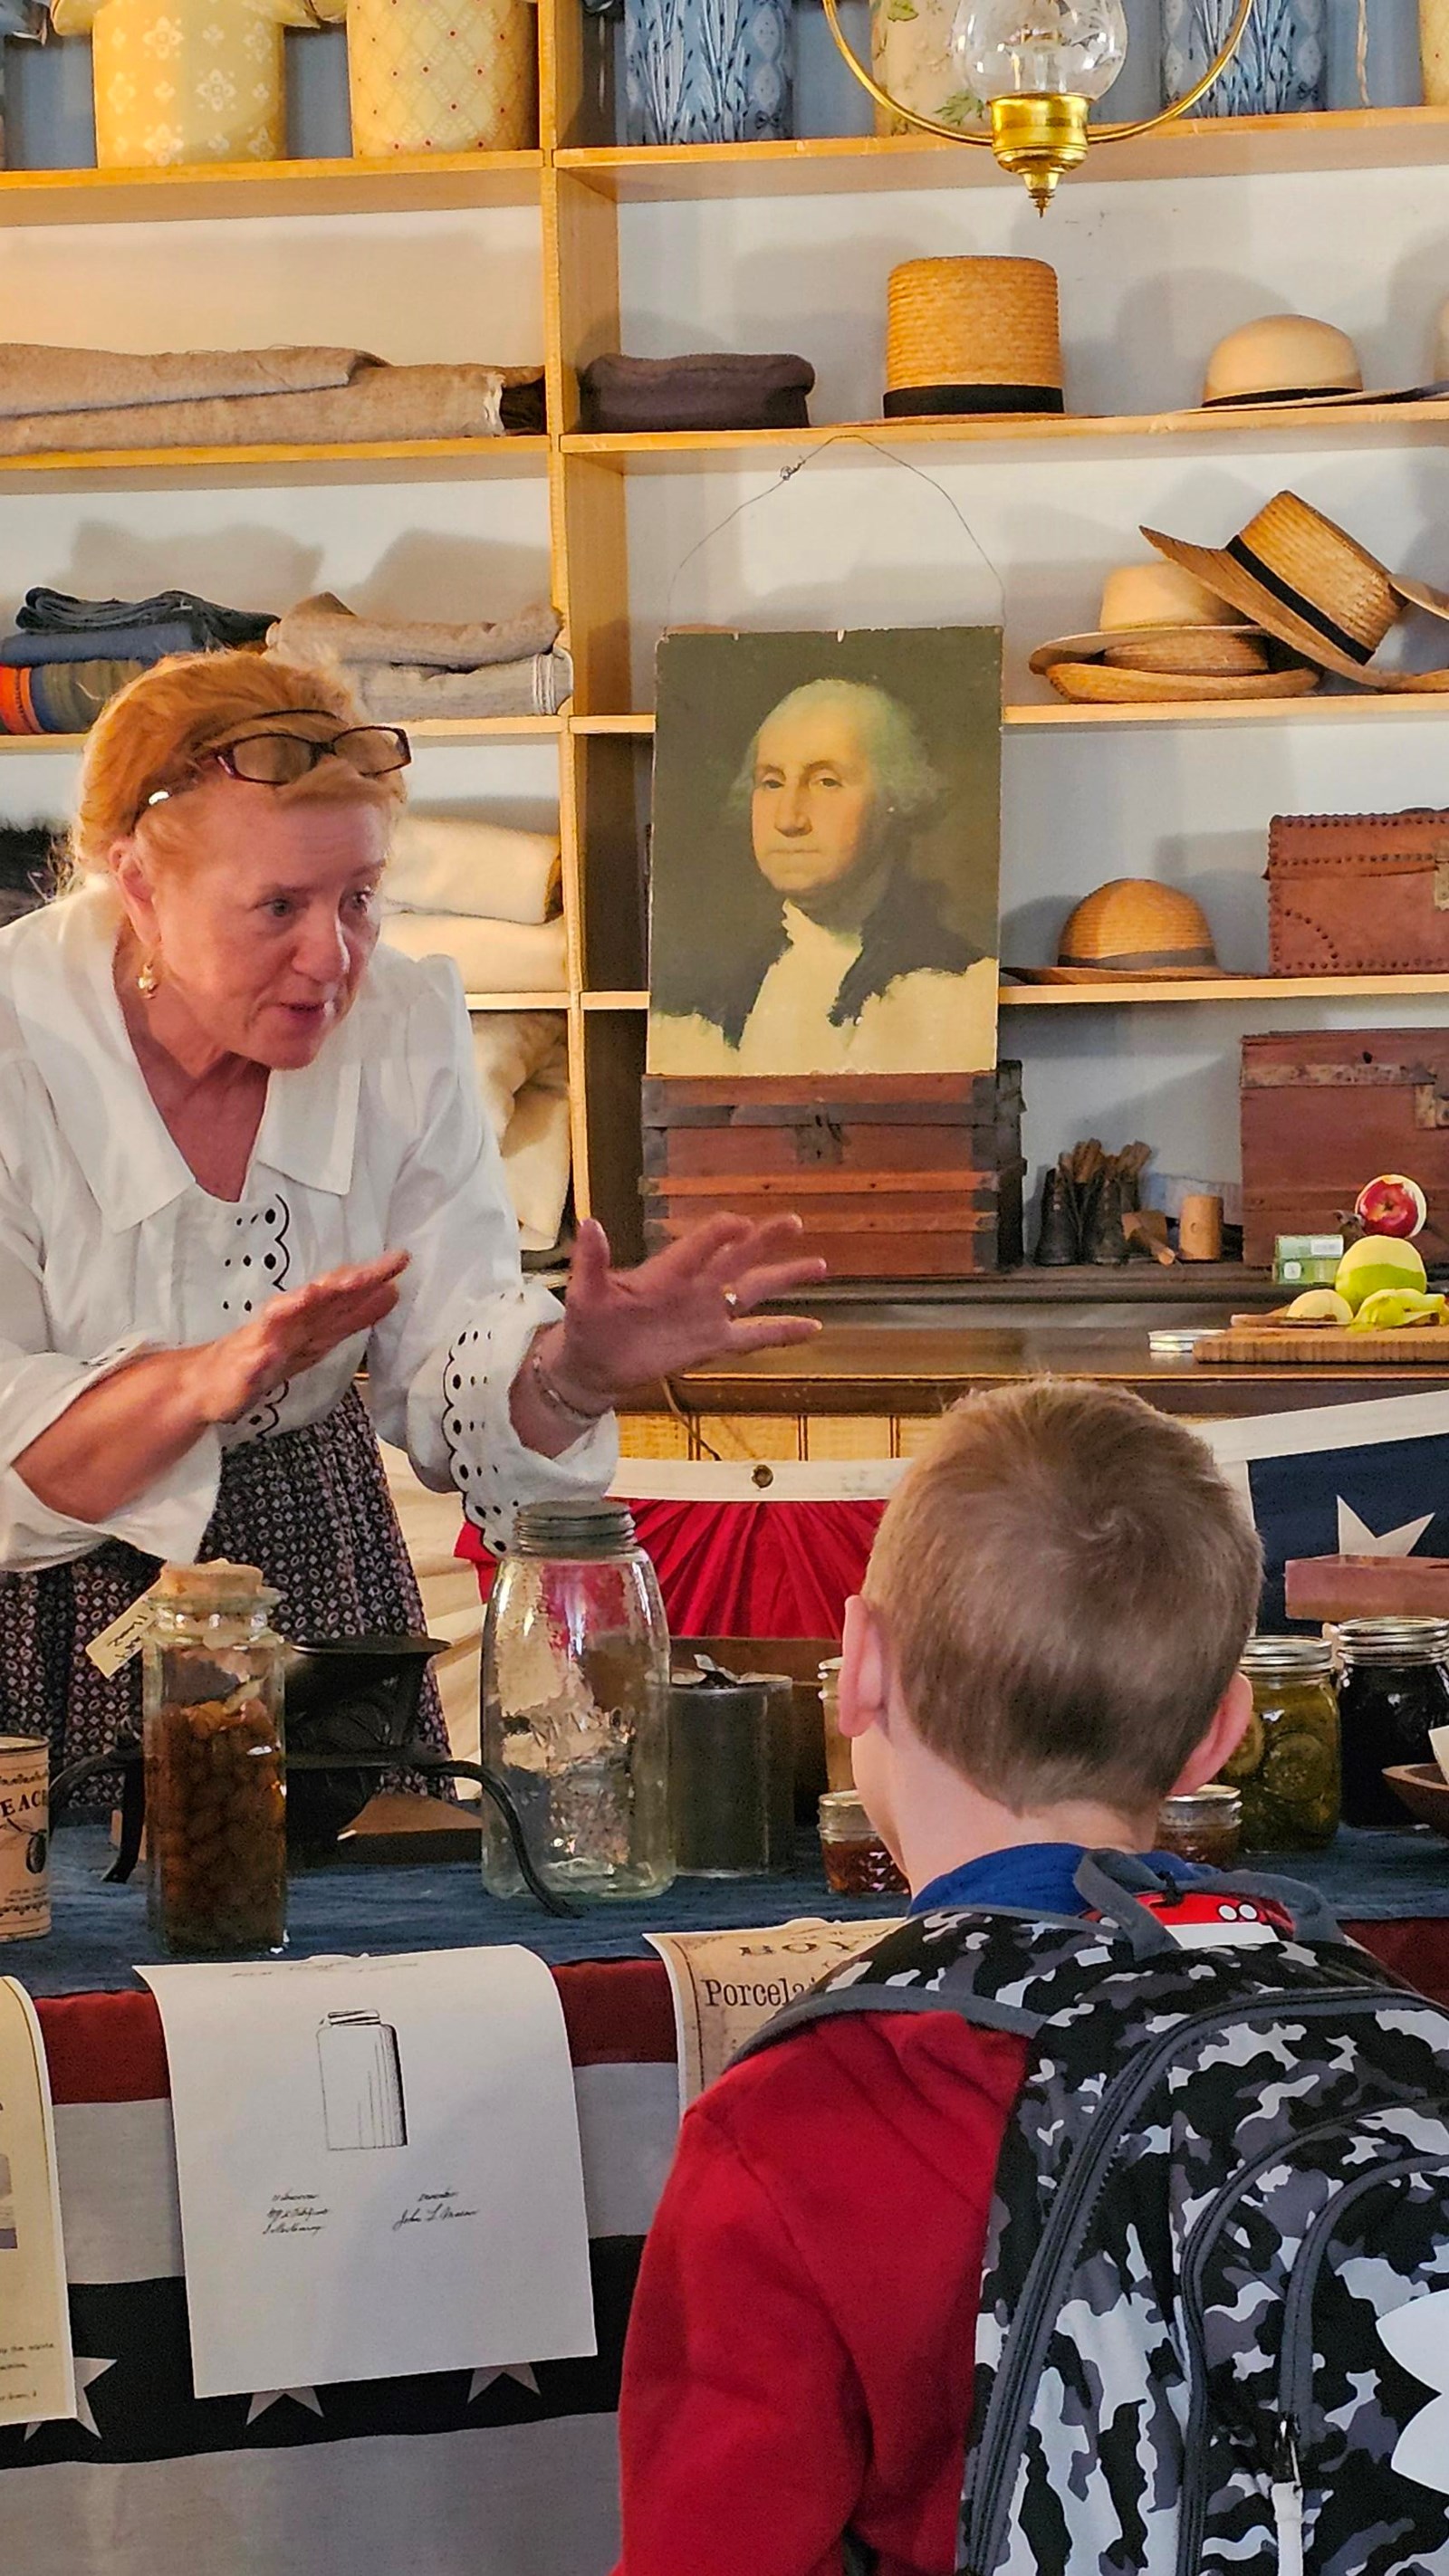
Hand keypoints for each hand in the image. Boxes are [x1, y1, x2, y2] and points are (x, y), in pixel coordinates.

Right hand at [188, 1252, 409, 1426]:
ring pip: (281, 1319)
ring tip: (316, 1293)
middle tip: (370, 1270)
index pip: (344, 1293)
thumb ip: (353, 1316)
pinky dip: (258, 1358)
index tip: (401, 1259)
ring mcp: (262, 1343)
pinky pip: (250, 1364)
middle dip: (342, 1283)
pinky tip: (265, 1354)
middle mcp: (288, 1322)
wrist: (211, 1383)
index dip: (372, 1277)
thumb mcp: (319, 1337)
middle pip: (318, 1298)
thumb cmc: (269, 1354)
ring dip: (298, 1305)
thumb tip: (393, 1292)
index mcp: (310, 1318)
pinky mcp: (242, 1369)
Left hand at [545, 1216, 824, 1411]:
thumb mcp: (586, 1293)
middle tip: (794, 1222)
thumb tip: (589, 1223)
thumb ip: (593, 1261)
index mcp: (666, 1272)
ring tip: (820, 1265)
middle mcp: (694, 1287)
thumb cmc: (589, 1323)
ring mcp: (707, 1314)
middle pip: (737, 1259)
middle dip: (765, 1241)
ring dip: (785, 1278)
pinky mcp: (712, 1343)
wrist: (595, 1362)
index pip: (698, 1247)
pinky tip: (814, 1325)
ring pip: (753, 1291)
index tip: (741, 1224)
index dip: (718, 1235)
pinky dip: (782, 1331)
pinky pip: (753, 1336)